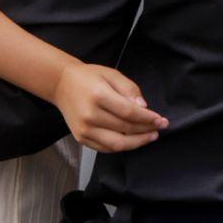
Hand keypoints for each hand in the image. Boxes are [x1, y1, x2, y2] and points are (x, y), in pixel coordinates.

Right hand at [52, 63, 166, 152]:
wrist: (62, 84)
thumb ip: (129, 89)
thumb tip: (144, 107)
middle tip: (160, 128)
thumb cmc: (88, 77)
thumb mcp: (112, 74)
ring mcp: (84, 130)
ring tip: (150, 136)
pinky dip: (122, 146)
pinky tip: (133, 140)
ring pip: (117, 144)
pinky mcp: (81, 138)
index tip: (161, 120)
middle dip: (146, 130)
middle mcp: (90, 116)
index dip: (148, 119)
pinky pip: (106, 148)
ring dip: (137, 142)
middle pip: (125, 129)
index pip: (129, 113)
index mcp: (99, 96)